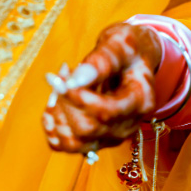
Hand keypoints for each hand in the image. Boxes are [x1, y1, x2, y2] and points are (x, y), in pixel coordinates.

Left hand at [42, 22, 161, 153]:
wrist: (132, 61)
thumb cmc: (128, 49)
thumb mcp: (120, 44)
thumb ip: (101, 61)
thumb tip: (76, 79)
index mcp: (140, 103)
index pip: (105, 112)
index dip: (78, 97)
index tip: (62, 74)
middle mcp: (127, 127)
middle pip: (86, 130)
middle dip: (65, 103)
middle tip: (57, 76)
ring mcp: (111, 136)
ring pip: (74, 143)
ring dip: (56, 116)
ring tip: (56, 88)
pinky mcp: (96, 139)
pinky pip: (67, 146)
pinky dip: (52, 129)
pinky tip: (51, 107)